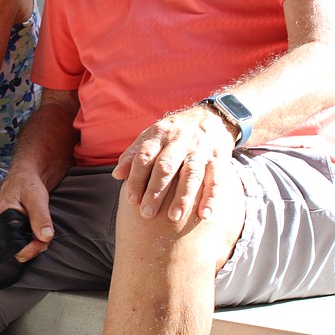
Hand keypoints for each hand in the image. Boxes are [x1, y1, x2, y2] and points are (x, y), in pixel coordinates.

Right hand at [0, 173, 54, 261]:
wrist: (25, 178)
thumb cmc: (26, 184)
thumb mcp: (35, 198)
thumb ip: (40, 217)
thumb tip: (45, 237)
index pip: (12, 248)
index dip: (30, 249)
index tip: (43, 241)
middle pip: (18, 253)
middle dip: (35, 248)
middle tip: (46, 234)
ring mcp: (6, 233)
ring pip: (22, 251)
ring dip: (36, 245)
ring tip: (42, 230)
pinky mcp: (14, 234)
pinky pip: (24, 246)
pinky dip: (35, 242)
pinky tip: (38, 231)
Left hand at [112, 107, 236, 223]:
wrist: (210, 117)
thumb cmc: (173, 133)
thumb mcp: (151, 136)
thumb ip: (133, 155)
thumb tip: (116, 175)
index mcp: (159, 135)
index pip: (145, 157)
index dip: (136, 178)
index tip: (132, 200)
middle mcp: (179, 142)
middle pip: (166, 166)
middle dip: (156, 190)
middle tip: (147, 213)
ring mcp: (200, 151)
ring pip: (191, 174)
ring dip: (183, 196)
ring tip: (174, 217)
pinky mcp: (218, 160)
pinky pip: (216, 180)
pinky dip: (212, 197)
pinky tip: (205, 215)